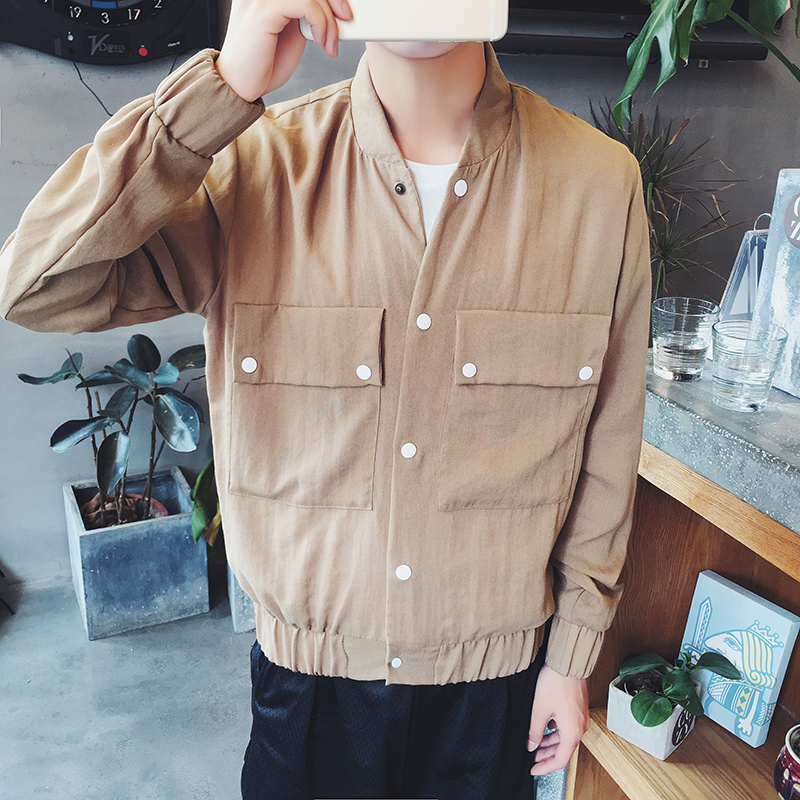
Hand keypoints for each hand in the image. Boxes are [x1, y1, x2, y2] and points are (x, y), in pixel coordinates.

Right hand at [216, 0, 352, 101]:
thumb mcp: (292, 31)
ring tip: (330, 42)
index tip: (343, 11)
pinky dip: (321, 23)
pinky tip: (322, 41)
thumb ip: (305, 13)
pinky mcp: (263, 9)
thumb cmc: (262, 63)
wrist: (239, 86)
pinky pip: (306, 4)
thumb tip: (333, 6)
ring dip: (328, 17)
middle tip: (345, 20)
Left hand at [526, 664, 589, 775]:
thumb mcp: (539, 709)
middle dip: (547, 756)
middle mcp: (580, 727)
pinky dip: (557, 731)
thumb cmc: (557, 682)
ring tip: (536, 743)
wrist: (568, 662)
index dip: (545, 767)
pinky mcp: (579, 709)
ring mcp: (581, 718)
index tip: (534, 769)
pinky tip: (545, 727)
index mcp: (572, 732)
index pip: (560, 760)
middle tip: (533, 758)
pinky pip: (568, 727)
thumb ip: (535, 730)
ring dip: (551, 743)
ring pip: (566, 738)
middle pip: (564, 750)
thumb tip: (531, 744)